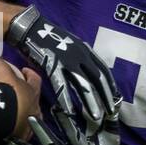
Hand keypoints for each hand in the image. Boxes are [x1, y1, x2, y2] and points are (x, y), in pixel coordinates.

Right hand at [0, 54, 40, 138]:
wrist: (3, 115)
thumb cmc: (8, 93)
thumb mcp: (1, 72)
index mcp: (32, 91)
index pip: (35, 79)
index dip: (30, 74)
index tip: (25, 71)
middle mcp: (34, 107)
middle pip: (36, 99)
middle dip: (29, 96)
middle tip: (20, 93)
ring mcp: (30, 122)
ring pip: (32, 116)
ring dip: (25, 114)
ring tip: (16, 113)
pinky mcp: (22, 134)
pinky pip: (22, 132)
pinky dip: (18, 129)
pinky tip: (11, 129)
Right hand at [6, 5, 120, 128]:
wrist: (30, 28)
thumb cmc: (48, 38)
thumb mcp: (70, 46)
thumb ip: (78, 59)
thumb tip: (84, 73)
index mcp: (85, 50)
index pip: (103, 70)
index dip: (111, 85)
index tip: (116, 98)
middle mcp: (80, 55)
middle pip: (97, 79)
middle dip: (106, 97)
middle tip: (111, 112)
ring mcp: (67, 60)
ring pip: (83, 84)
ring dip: (90, 102)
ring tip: (96, 116)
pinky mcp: (52, 65)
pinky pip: (61, 85)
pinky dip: (66, 99)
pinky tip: (69, 111)